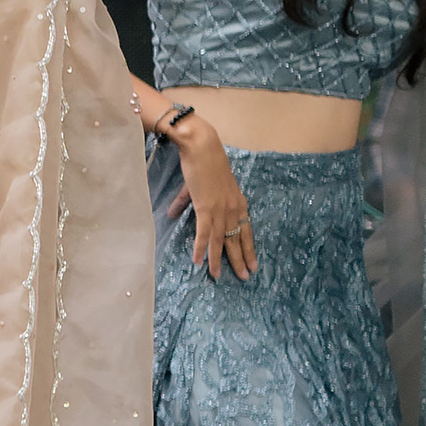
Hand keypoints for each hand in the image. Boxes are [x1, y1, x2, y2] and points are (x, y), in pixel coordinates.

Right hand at [163, 127, 254, 279]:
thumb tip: (171, 214)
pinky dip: (201, 248)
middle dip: (241, 259)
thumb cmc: (202, 162)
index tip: (253, 264)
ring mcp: (221, 209)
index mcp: (237, 203)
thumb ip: (185, 203)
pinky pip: (204, 233)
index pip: (246, 230)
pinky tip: (198, 260)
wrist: (201, 148)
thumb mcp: (197, 186)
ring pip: (222, 240)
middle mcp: (233, 208)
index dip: (249, 248)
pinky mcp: (206, 207)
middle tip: (245, 277)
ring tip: (219, 276)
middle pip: (238, 239)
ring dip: (220, 260)